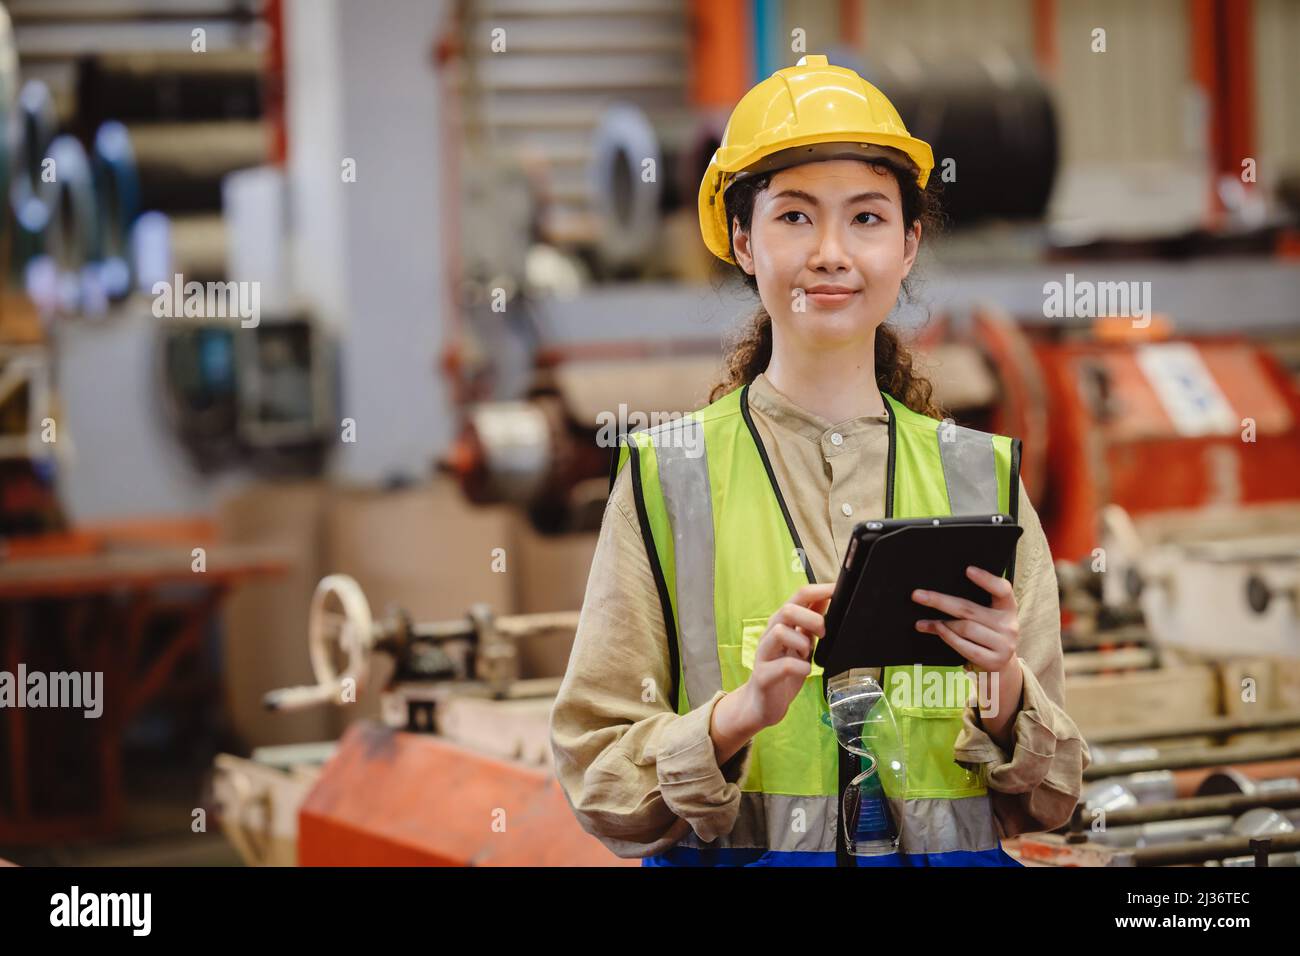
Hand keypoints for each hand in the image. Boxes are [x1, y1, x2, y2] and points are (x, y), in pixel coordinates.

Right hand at [739, 583, 834, 730]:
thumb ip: (810, 621)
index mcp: (782, 623)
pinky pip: (783, 665)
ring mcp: (764, 654)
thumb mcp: (801, 643)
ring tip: (807, 654)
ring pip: (779, 632)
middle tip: (823, 633)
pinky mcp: (764, 676)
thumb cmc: (783, 672)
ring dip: (801, 641)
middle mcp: (770, 634)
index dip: (818, 590)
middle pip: (787, 609)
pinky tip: (805, 671)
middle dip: (811, 618)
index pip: (798, 596)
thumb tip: (827, 598)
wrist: (762, 704)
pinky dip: (800, 667)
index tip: (837, 590)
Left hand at [912, 566, 1018, 673]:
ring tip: (922, 622)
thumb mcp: (987, 617)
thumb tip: (933, 595)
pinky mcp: (994, 661)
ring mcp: (1003, 644)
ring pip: (964, 628)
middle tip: (917, 595)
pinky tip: (935, 630)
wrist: (1001, 664)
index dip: (986, 579)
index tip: (967, 570)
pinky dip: (946, 636)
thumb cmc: (987, 633)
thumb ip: (972, 606)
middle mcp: (1009, 624)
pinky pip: (964, 646)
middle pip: (969, 609)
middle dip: (940, 601)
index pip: (1002, 589)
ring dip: (940, 623)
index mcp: (1008, 607)